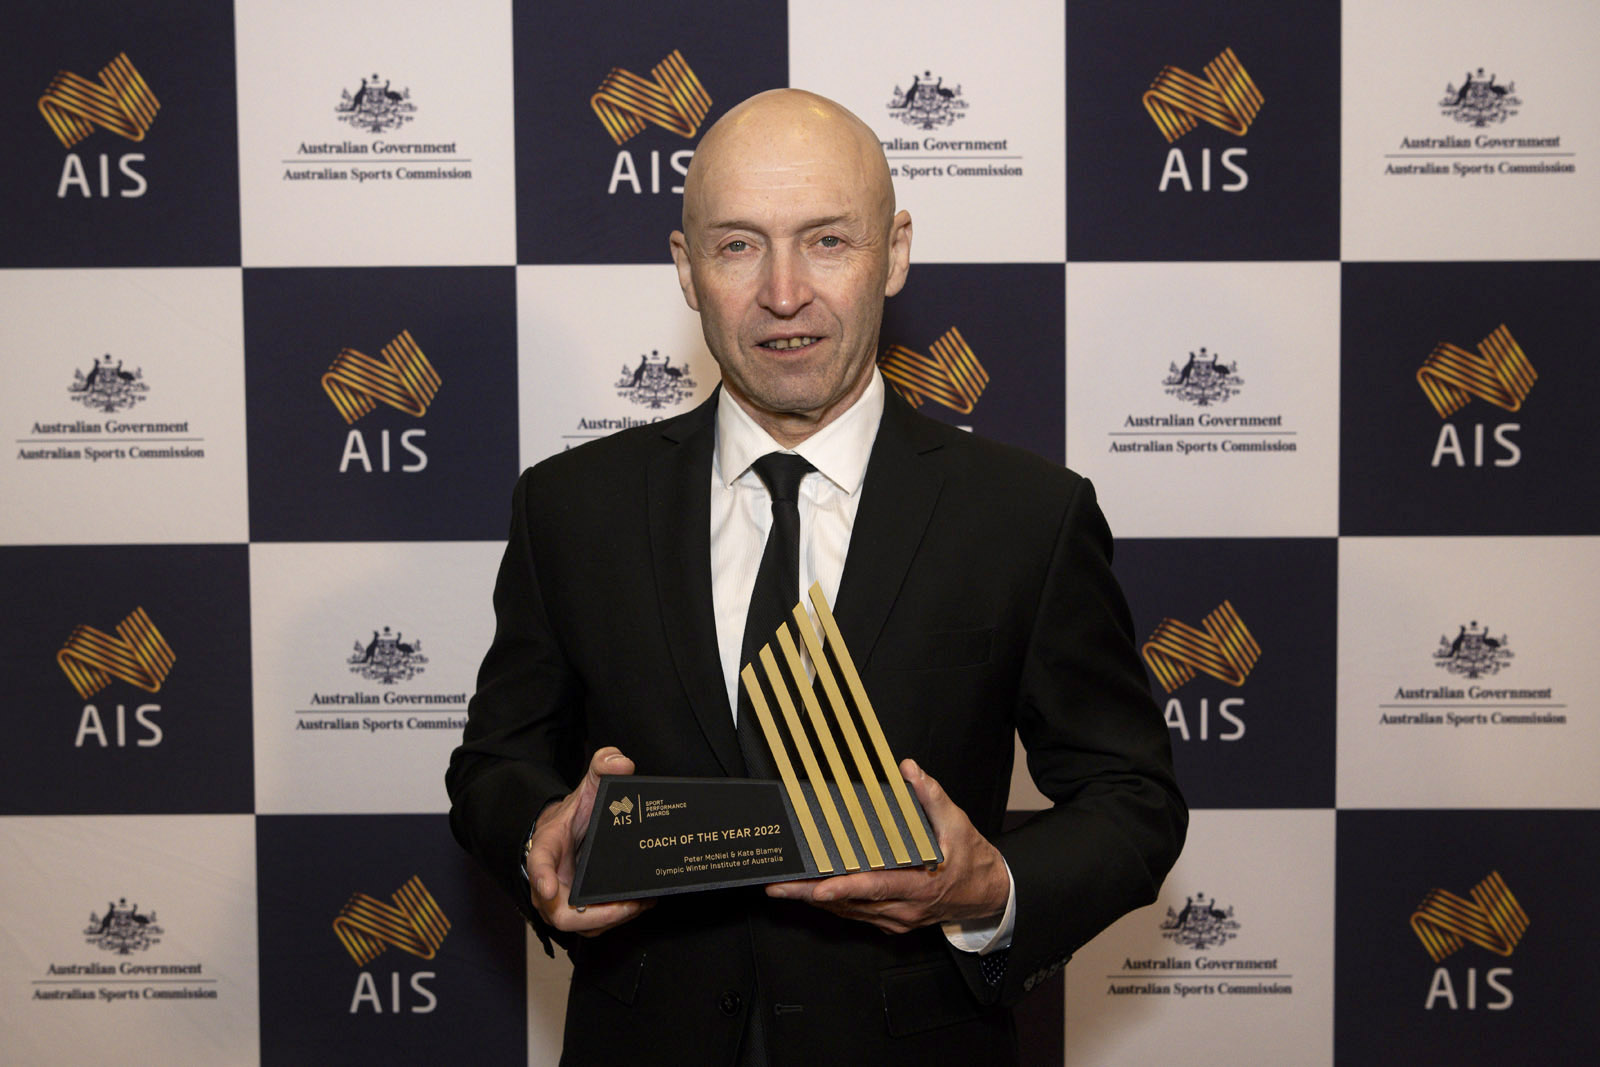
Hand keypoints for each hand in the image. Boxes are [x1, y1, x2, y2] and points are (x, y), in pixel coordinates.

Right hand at [527, 746, 653, 935]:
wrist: (569, 832)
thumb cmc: (575, 814)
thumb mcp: (588, 786)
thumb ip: (603, 766)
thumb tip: (621, 763)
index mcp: (545, 848)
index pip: (537, 863)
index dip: (541, 877)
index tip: (549, 887)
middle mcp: (548, 882)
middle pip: (559, 912)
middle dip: (594, 915)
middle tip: (626, 904)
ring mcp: (561, 900)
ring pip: (580, 925)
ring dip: (611, 919)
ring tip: (640, 903)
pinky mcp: (578, 909)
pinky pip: (593, 924)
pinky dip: (615, 919)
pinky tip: (640, 904)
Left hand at [764, 759, 1009, 933]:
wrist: (987, 894)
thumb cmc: (970, 858)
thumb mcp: (957, 823)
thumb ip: (931, 796)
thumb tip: (909, 770)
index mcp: (920, 886)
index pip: (877, 887)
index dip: (847, 887)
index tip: (820, 886)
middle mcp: (905, 909)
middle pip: (852, 903)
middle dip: (812, 895)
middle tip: (779, 887)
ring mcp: (897, 920)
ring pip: (850, 912)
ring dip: (816, 901)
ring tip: (784, 888)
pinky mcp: (893, 923)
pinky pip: (858, 916)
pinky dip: (834, 905)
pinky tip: (811, 894)